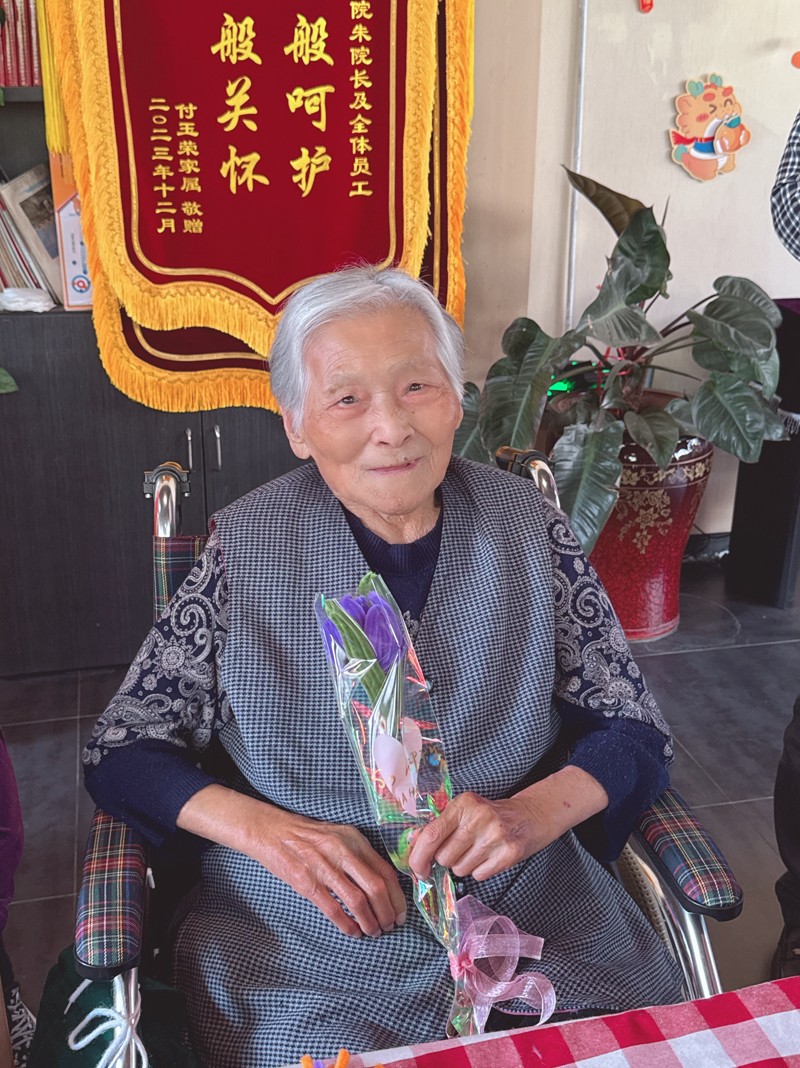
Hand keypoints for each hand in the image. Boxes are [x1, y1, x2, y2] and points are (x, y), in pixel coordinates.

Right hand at [250, 810, 407, 938]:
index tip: (401, 914)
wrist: (273, 832)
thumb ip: (361, 856)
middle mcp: (342, 851)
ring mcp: (324, 867)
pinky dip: (346, 925)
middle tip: (389, 927)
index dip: (397, 898)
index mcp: (354, 840)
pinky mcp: (306, 882)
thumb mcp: (340, 837)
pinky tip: (352, 932)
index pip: (385, 872)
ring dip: (369, 922)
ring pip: (357, 901)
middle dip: (387, 913)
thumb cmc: (310, 837)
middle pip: (376, 888)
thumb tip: (384, 884)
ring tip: (373, 932)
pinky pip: (333, 909)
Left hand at [407, 768, 608, 882]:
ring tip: (478, 850)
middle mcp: (478, 817)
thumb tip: (412, 847)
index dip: (418, 856)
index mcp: (463, 804)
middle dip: (447, 860)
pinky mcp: (510, 853)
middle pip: (444, 857)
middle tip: (461, 849)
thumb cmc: (491, 815)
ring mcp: (495, 835)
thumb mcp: (465, 811)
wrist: (530, 815)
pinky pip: (479, 875)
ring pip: (460, 869)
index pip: (432, 834)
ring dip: (465, 866)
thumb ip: (440, 826)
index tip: (417, 869)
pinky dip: (481, 871)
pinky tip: (490, 857)